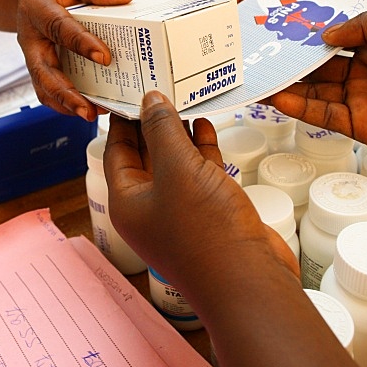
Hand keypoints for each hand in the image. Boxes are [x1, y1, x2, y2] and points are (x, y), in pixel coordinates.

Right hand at [15, 0, 133, 120]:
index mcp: (36, 8)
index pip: (59, 27)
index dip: (80, 43)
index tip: (104, 57)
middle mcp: (30, 37)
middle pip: (43, 70)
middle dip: (66, 92)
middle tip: (89, 108)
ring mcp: (31, 56)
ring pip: (43, 86)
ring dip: (65, 104)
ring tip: (91, 115)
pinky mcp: (37, 68)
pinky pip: (46, 90)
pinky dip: (63, 104)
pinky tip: (87, 109)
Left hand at [104, 92, 297, 287]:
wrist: (249, 281)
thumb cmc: (206, 230)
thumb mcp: (177, 168)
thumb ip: (162, 130)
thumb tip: (149, 100)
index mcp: (128, 202)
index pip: (116, 151)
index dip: (123, 119)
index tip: (130, 89)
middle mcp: (149, 208)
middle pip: (145, 155)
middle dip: (153, 122)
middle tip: (159, 86)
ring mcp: (180, 212)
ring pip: (174, 163)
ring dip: (179, 133)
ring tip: (183, 98)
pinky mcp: (209, 213)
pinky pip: (199, 174)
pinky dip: (201, 150)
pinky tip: (205, 127)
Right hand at [270, 12, 366, 173]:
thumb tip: (328, 31)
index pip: (337, 35)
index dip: (310, 33)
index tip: (282, 27)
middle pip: (321, 65)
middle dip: (291, 60)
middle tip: (258, 53)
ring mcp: (365, 100)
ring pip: (317, 91)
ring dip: (288, 85)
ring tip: (258, 76)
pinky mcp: (364, 127)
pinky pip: (325, 116)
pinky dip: (300, 107)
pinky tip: (278, 98)